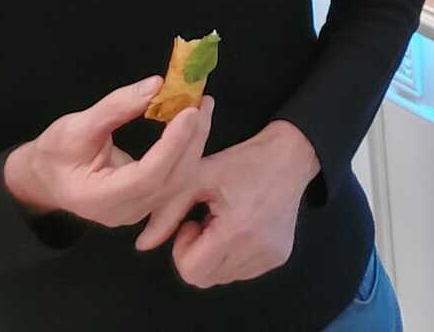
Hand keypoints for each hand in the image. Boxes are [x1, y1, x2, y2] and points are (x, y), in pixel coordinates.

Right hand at [4, 77, 213, 227]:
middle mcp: (125, 212)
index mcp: (100, 200)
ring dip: (195, 140)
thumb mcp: (74, 127)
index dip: (172, 144)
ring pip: (179, 178)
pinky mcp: (149, 201)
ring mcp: (140, 211)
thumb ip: (114, 108)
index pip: (148, 176)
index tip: (189, 111)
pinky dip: (188, 147)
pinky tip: (194, 122)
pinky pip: (177, 176)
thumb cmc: (55, 154)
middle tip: (203, 100)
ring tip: (203, 105)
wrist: (48, 178)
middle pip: (171, 178)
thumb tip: (156, 85)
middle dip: (192, 138)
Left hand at [135, 120, 320, 287]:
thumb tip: (142, 245)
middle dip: (196, 254)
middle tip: (205, 222)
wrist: (291, 154)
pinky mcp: (280, 256)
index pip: (191, 270)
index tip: (191, 221)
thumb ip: (167, 211)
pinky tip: (239, 227)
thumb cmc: (243, 161)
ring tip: (223, 222)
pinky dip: (232, 256)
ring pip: (222, 277)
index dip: (182, 249)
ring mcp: (271, 256)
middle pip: (204, 278)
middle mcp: (258, 249)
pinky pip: (242, 271)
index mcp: (237, 230)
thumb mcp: (199, 176)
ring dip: (214, 256)